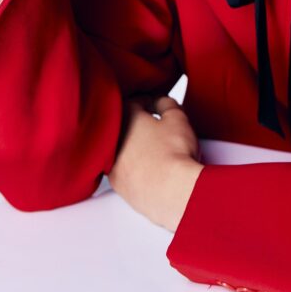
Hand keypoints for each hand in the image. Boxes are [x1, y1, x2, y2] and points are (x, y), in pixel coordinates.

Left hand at [108, 94, 203, 232]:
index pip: (133, 101)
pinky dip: (134, 166)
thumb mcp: (178, 118)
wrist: (172, 190)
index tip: (156, 105)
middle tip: (156, 126)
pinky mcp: (118, 185)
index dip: (147, 101)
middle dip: (139, 123)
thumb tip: (161, 103)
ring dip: (135, 146)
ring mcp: (113, 164)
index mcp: (126, 118)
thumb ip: (167, 104)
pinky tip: (150, 168)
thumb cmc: (174, 154)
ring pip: (121, 148)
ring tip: (155, 148)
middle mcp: (113, 140)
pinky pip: (124, 169)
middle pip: (124, 125)